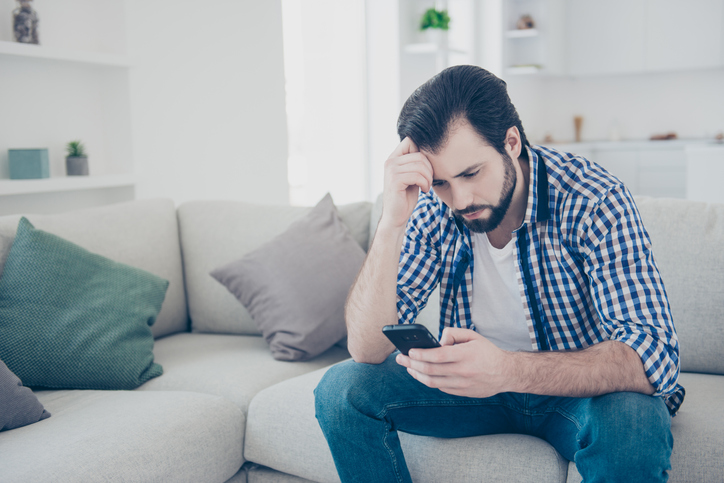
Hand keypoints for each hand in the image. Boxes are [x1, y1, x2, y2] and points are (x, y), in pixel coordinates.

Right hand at [379, 137, 433, 232]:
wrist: (396, 216)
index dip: (424, 152)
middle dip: (430, 169)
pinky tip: (424, 190)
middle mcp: (390, 161)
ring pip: (420, 166)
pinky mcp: (395, 181)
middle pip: (420, 155)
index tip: (427, 168)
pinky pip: (417, 176)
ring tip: (427, 186)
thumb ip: (416, 162)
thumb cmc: (406, 196)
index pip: (411, 141)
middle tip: (429, 181)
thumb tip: (431, 147)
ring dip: (428, 178)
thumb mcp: (412, 175)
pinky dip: (425, 184)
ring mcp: (391, 170)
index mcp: (394, 157)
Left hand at [395, 328, 511, 397]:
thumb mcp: (473, 336)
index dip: (420, 354)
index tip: (409, 351)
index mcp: (466, 355)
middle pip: (430, 370)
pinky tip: (421, 374)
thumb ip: (453, 333)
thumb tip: (438, 340)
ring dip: (416, 374)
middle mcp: (463, 371)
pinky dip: (428, 381)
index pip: (437, 356)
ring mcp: (462, 384)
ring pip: (432, 382)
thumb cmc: (488, 353)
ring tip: (407, 367)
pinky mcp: (462, 393)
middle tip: (400, 359)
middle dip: (411, 364)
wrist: (506, 373)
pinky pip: (440, 388)